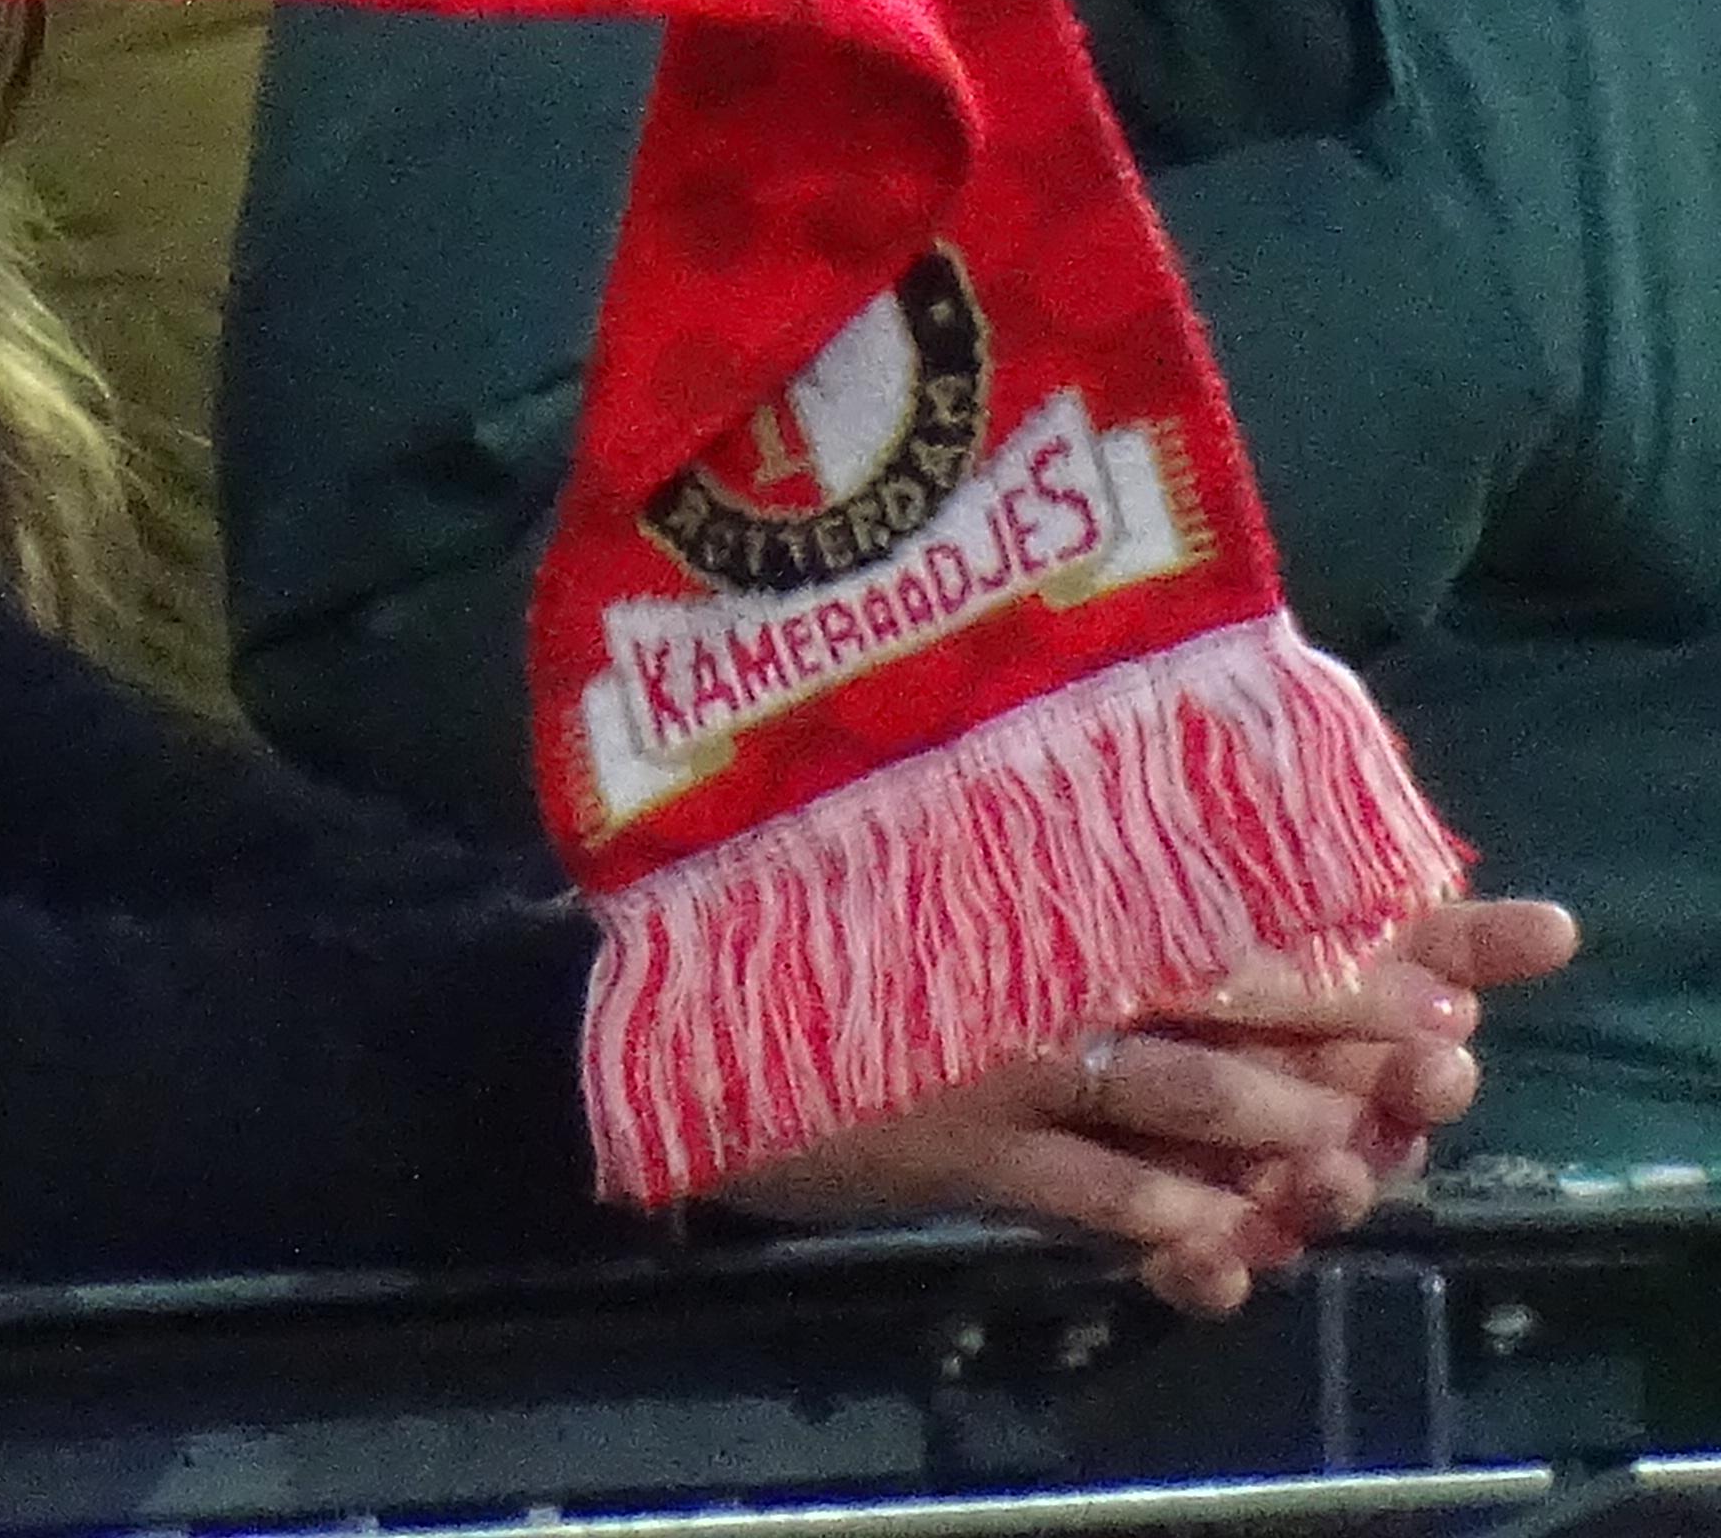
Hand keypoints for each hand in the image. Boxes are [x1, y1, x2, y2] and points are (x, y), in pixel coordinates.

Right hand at [713, 902, 1576, 1314]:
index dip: (1324, 940)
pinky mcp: (960, 1150)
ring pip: (1179, 1092)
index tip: (1429, 959)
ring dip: (1283, 1126)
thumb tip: (1140, 868)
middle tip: (1439, 1049)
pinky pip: (1096, 1191)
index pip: (1208, 909)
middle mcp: (1033, 970)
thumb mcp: (917, 885)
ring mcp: (1002, 1065)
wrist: (678, 1020)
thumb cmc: (809, 941)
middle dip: (1342, 1026)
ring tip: (1364, 1150)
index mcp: (1032, 896)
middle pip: (1223, 993)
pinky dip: (1175, 1221)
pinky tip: (1235, 1248)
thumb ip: (1014, 868)